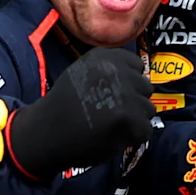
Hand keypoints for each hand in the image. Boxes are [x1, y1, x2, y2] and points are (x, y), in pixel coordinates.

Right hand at [5, 43, 152, 175]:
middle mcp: (115, 70)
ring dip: (134, 121)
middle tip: (109, 112)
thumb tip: (140, 75)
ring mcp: (123, 94)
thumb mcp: (83, 72)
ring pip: (148, 110)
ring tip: (109, 125)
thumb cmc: (66, 105)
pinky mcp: (128, 118)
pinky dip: (132, 137)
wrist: (46, 133)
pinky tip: (111, 136)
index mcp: (104, 57)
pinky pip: (145, 130)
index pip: (137, 66)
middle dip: (133, 102)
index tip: (113, 94)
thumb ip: (110, 70)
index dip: (129, 83)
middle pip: (146, 88)